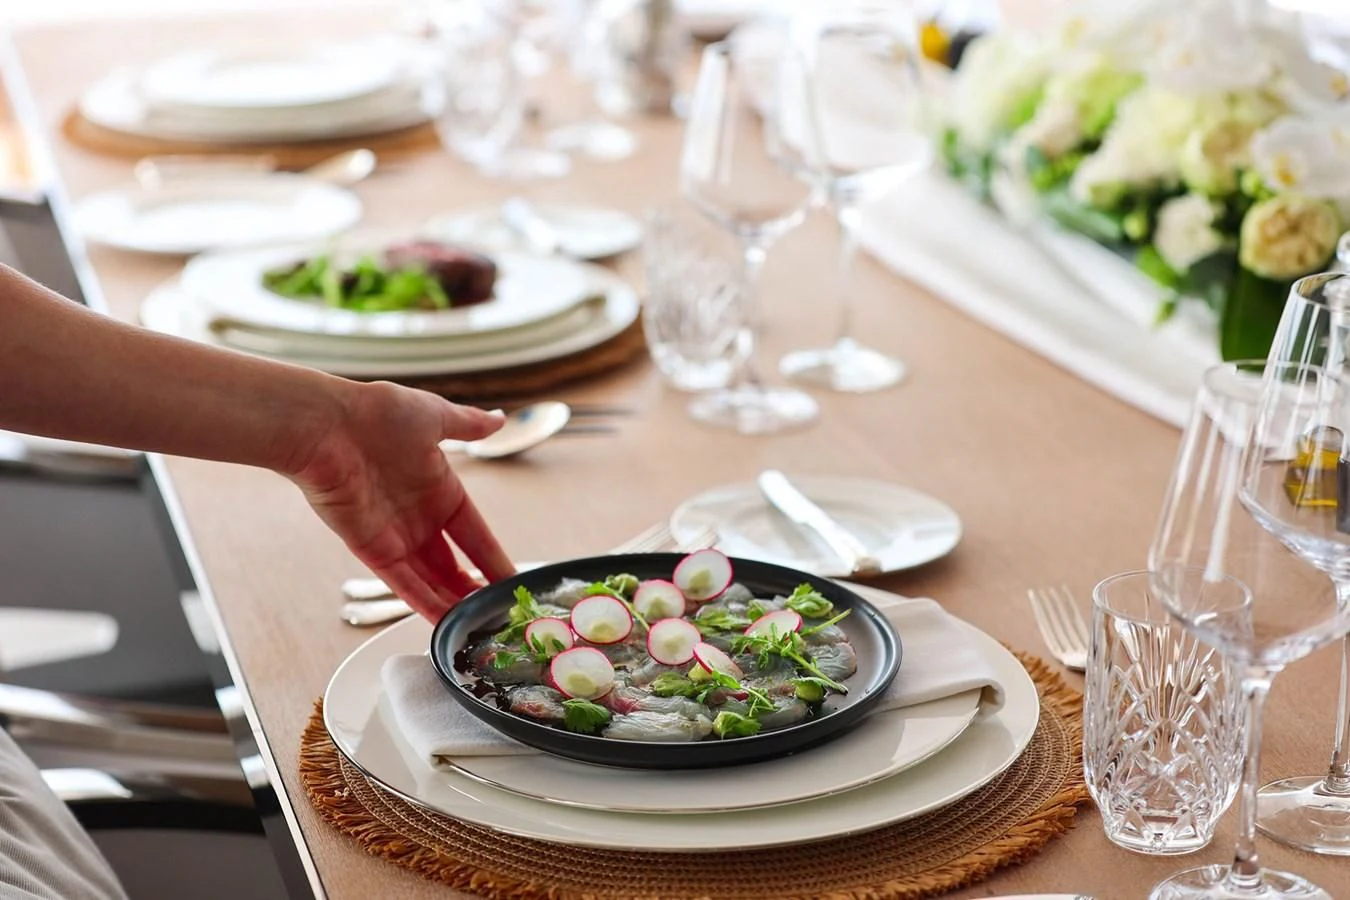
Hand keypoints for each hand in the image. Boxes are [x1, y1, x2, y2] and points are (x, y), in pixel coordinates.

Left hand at [285, 381, 514, 620]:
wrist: (326, 425)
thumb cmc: (376, 412)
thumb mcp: (434, 415)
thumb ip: (466, 425)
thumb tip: (498, 419)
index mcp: (438, 487)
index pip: (474, 531)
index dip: (492, 556)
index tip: (511, 579)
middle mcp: (418, 516)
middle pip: (452, 563)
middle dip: (473, 589)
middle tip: (496, 615)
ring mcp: (394, 535)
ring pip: (430, 580)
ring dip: (452, 603)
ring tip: (477, 630)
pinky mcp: (370, 549)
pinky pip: (402, 583)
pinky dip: (423, 603)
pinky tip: (445, 622)